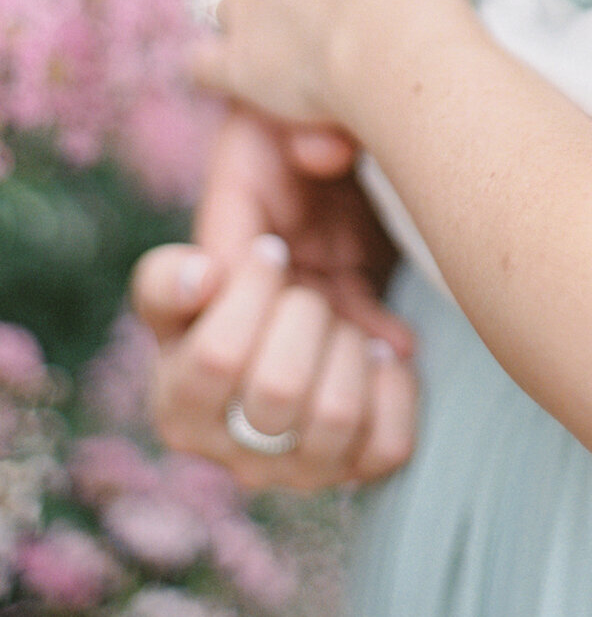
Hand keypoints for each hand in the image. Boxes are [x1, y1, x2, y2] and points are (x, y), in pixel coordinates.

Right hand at [132, 106, 418, 489]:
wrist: (339, 234)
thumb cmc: (289, 198)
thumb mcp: (265, 153)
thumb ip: (274, 153)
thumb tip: (322, 157)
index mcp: (171, 340)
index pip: (191, 338)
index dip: (243, 289)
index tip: (272, 248)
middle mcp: (203, 414)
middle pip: (272, 387)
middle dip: (313, 317)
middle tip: (313, 283)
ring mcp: (271, 452)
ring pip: (328, 423)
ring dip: (355, 356)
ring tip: (351, 324)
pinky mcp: (339, 463)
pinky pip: (379, 450)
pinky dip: (395, 393)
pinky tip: (386, 355)